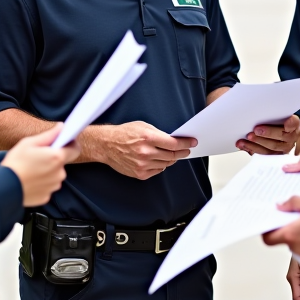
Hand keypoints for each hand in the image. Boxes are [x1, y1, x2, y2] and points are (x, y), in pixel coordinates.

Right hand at [0, 127, 78, 205]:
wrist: (3, 188)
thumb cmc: (15, 163)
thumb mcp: (29, 143)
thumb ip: (49, 135)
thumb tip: (61, 127)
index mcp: (57, 157)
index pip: (75, 149)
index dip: (71, 144)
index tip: (64, 142)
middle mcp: (59, 173)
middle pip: (62, 162)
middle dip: (54, 158)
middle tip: (38, 156)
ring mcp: (53, 186)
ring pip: (55, 175)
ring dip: (48, 171)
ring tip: (31, 169)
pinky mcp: (46, 196)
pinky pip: (47, 186)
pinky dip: (42, 183)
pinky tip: (30, 180)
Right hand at [79, 121, 195, 179]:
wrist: (107, 145)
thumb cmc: (124, 133)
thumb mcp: (143, 126)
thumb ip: (159, 133)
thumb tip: (174, 140)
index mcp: (147, 138)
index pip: (173, 144)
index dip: (185, 143)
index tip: (192, 143)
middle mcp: (145, 152)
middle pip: (172, 155)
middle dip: (182, 152)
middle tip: (186, 150)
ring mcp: (142, 164)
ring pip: (166, 164)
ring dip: (171, 159)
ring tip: (171, 154)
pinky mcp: (139, 173)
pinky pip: (157, 171)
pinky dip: (161, 165)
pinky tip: (158, 160)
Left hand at [238, 114, 299, 155]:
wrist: (281, 133)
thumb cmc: (277, 123)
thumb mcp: (278, 116)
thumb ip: (273, 114)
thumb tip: (258, 108)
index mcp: (293, 126)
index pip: (293, 123)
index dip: (290, 123)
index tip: (286, 122)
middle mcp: (290, 139)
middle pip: (281, 137)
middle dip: (268, 134)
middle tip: (256, 130)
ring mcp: (283, 149)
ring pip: (271, 149)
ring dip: (256, 143)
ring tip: (247, 138)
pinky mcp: (273, 157)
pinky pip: (262, 155)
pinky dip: (251, 149)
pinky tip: (243, 145)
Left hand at [263, 197, 299, 263]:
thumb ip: (291, 203)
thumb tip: (280, 206)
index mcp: (291, 234)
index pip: (268, 240)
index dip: (267, 233)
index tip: (270, 227)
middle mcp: (297, 248)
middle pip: (286, 241)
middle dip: (290, 232)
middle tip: (299, 220)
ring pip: (298, 247)